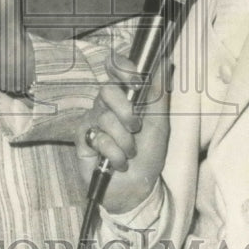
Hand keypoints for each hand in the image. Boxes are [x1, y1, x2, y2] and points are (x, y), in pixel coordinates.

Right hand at [75, 56, 170, 214]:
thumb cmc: (149, 154)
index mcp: (126, 96)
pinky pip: (97, 138)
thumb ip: (159, 93)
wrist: (138, 187)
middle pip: (107, 90)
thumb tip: (166, 62)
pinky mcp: (82, 138)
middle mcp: (107, 104)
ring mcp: (92, 120)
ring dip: (124, 141)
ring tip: (130, 153)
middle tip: (136, 128)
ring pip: (104, 118)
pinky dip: (114, 153)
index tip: (136, 80)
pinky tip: (118, 162)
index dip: (122, 68)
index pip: (117, 68)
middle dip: (126, 112)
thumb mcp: (160, 123)